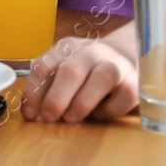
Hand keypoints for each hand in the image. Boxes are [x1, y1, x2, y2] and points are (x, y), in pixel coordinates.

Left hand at [21, 25, 139, 123]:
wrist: (126, 54)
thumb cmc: (87, 70)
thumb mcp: (63, 70)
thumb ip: (48, 86)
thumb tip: (30, 113)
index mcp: (67, 48)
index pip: (44, 66)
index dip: (33, 92)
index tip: (29, 115)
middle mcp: (91, 52)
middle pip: (71, 71)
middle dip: (57, 99)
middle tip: (50, 118)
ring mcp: (116, 64)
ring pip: (101, 78)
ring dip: (82, 103)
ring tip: (72, 118)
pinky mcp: (135, 81)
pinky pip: (124, 96)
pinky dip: (110, 110)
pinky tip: (99, 114)